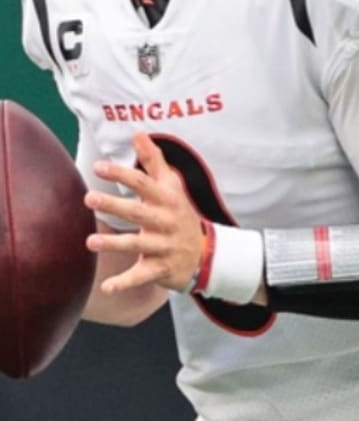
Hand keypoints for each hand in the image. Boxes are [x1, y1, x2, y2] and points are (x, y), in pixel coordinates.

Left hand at [84, 132, 204, 293]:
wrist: (207, 254)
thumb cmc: (180, 215)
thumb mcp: (171, 188)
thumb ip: (154, 161)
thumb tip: (138, 133)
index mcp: (167, 200)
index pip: (144, 183)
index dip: (122, 174)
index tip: (99, 166)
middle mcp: (166, 222)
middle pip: (139, 212)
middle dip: (115, 205)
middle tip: (89, 198)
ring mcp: (164, 246)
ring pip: (138, 244)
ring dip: (116, 243)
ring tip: (90, 242)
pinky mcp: (161, 269)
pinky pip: (142, 276)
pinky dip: (125, 282)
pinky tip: (107, 286)